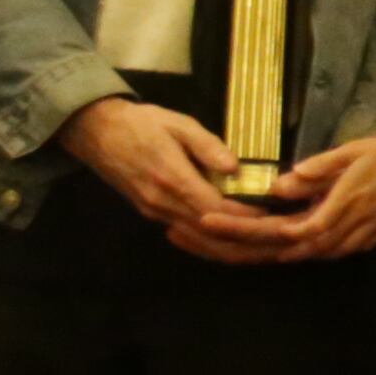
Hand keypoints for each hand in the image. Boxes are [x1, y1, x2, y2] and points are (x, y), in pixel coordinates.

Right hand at [61, 95, 297, 257]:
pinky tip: (235, 247)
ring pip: (199, 242)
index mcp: (172, 178)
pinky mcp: (151, 214)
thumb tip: (235, 168)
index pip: (218, 208)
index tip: (278, 218)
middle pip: (211, 235)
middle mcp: (163, 203)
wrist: (95, 131)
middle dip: (248, 243)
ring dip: (232, 251)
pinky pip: (187, 237)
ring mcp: (155, 212)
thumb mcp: (179, 124)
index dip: (249, 218)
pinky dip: (212, 246)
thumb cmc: (141, 122)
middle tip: (280, 244)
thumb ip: (208, 146)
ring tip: (265, 252)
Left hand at [254, 131, 375, 260]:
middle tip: (276, 254)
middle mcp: (360, 217)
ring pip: (339, 251)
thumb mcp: (353, 149)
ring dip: (315, 255)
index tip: (278, 231)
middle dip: (297, 252)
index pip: (316, 225)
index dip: (294, 233)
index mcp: (349, 196)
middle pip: (323, 244)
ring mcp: (374, 227)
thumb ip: (321, 165)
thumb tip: (289, 175)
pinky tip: (328, 251)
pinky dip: (337, 253)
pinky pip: (357, 249)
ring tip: (295, 256)